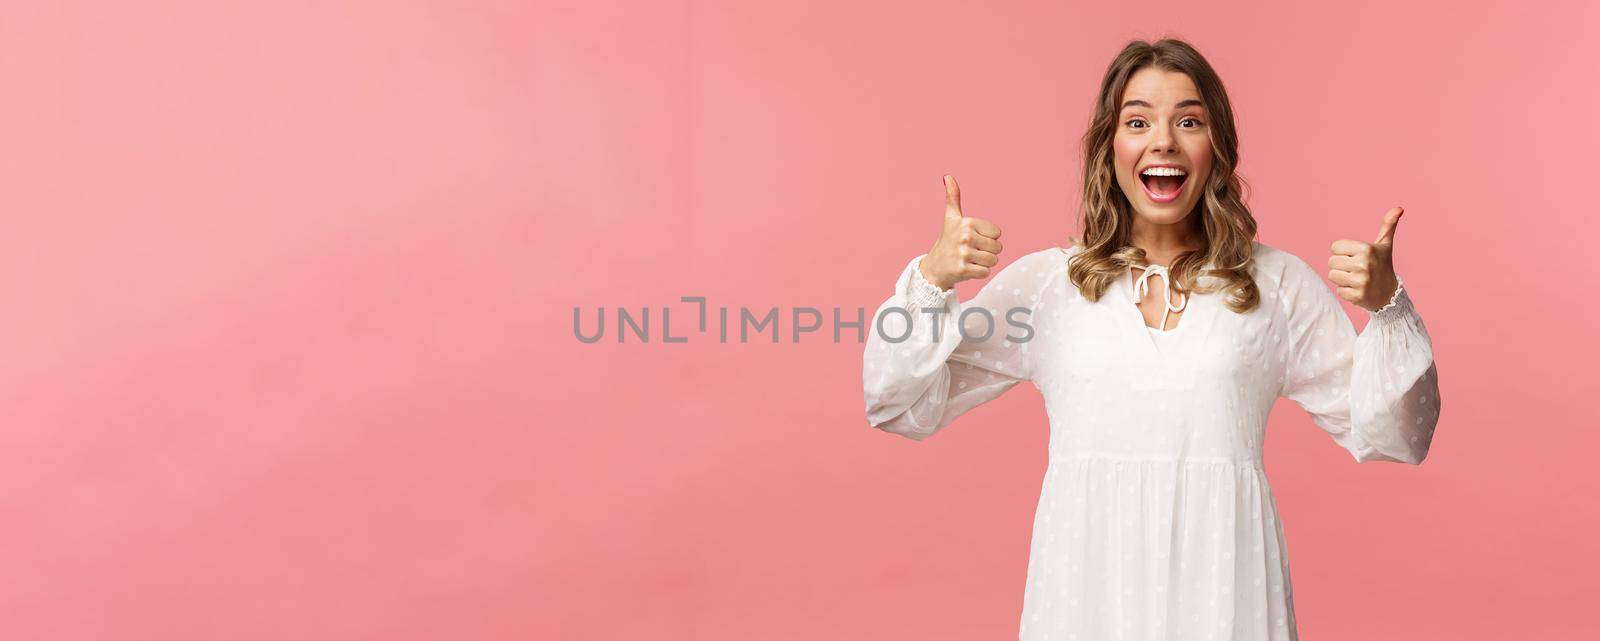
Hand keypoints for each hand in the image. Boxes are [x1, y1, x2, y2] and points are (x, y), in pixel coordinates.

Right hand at [920, 174, 1002, 289]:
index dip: (989, 238)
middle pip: (998, 248)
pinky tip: (967, 269)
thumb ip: (953, 197)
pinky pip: (986, 273)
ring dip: (984, 264)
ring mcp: (963, 254)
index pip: (998, 233)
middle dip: (988, 252)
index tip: (974, 239)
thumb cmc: (947, 241)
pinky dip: (979, 274)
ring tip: (970, 260)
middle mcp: (965, 236)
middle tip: (972, 252)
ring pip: (993, 261)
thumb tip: (948, 176)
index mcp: (967, 223)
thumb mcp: (951, 218)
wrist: (934, 267)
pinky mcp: (963, 269)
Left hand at [1327, 206, 1402, 311]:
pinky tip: (1358, 289)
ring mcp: (1360, 281)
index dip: (1343, 252)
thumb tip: (1399, 208)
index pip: (1335, 247)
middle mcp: (1363, 264)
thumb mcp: (1385, 245)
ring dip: (1341, 278)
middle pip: (1331, 262)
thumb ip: (1388, 225)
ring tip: (1356, 279)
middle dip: (1341, 266)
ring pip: (1332, 275)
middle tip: (1356, 269)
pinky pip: (1338, 290)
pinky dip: (1346, 291)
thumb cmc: (1383, 266)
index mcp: (1366, 249)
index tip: (1356, 257)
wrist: (1390, 294)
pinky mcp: (1356, 295)